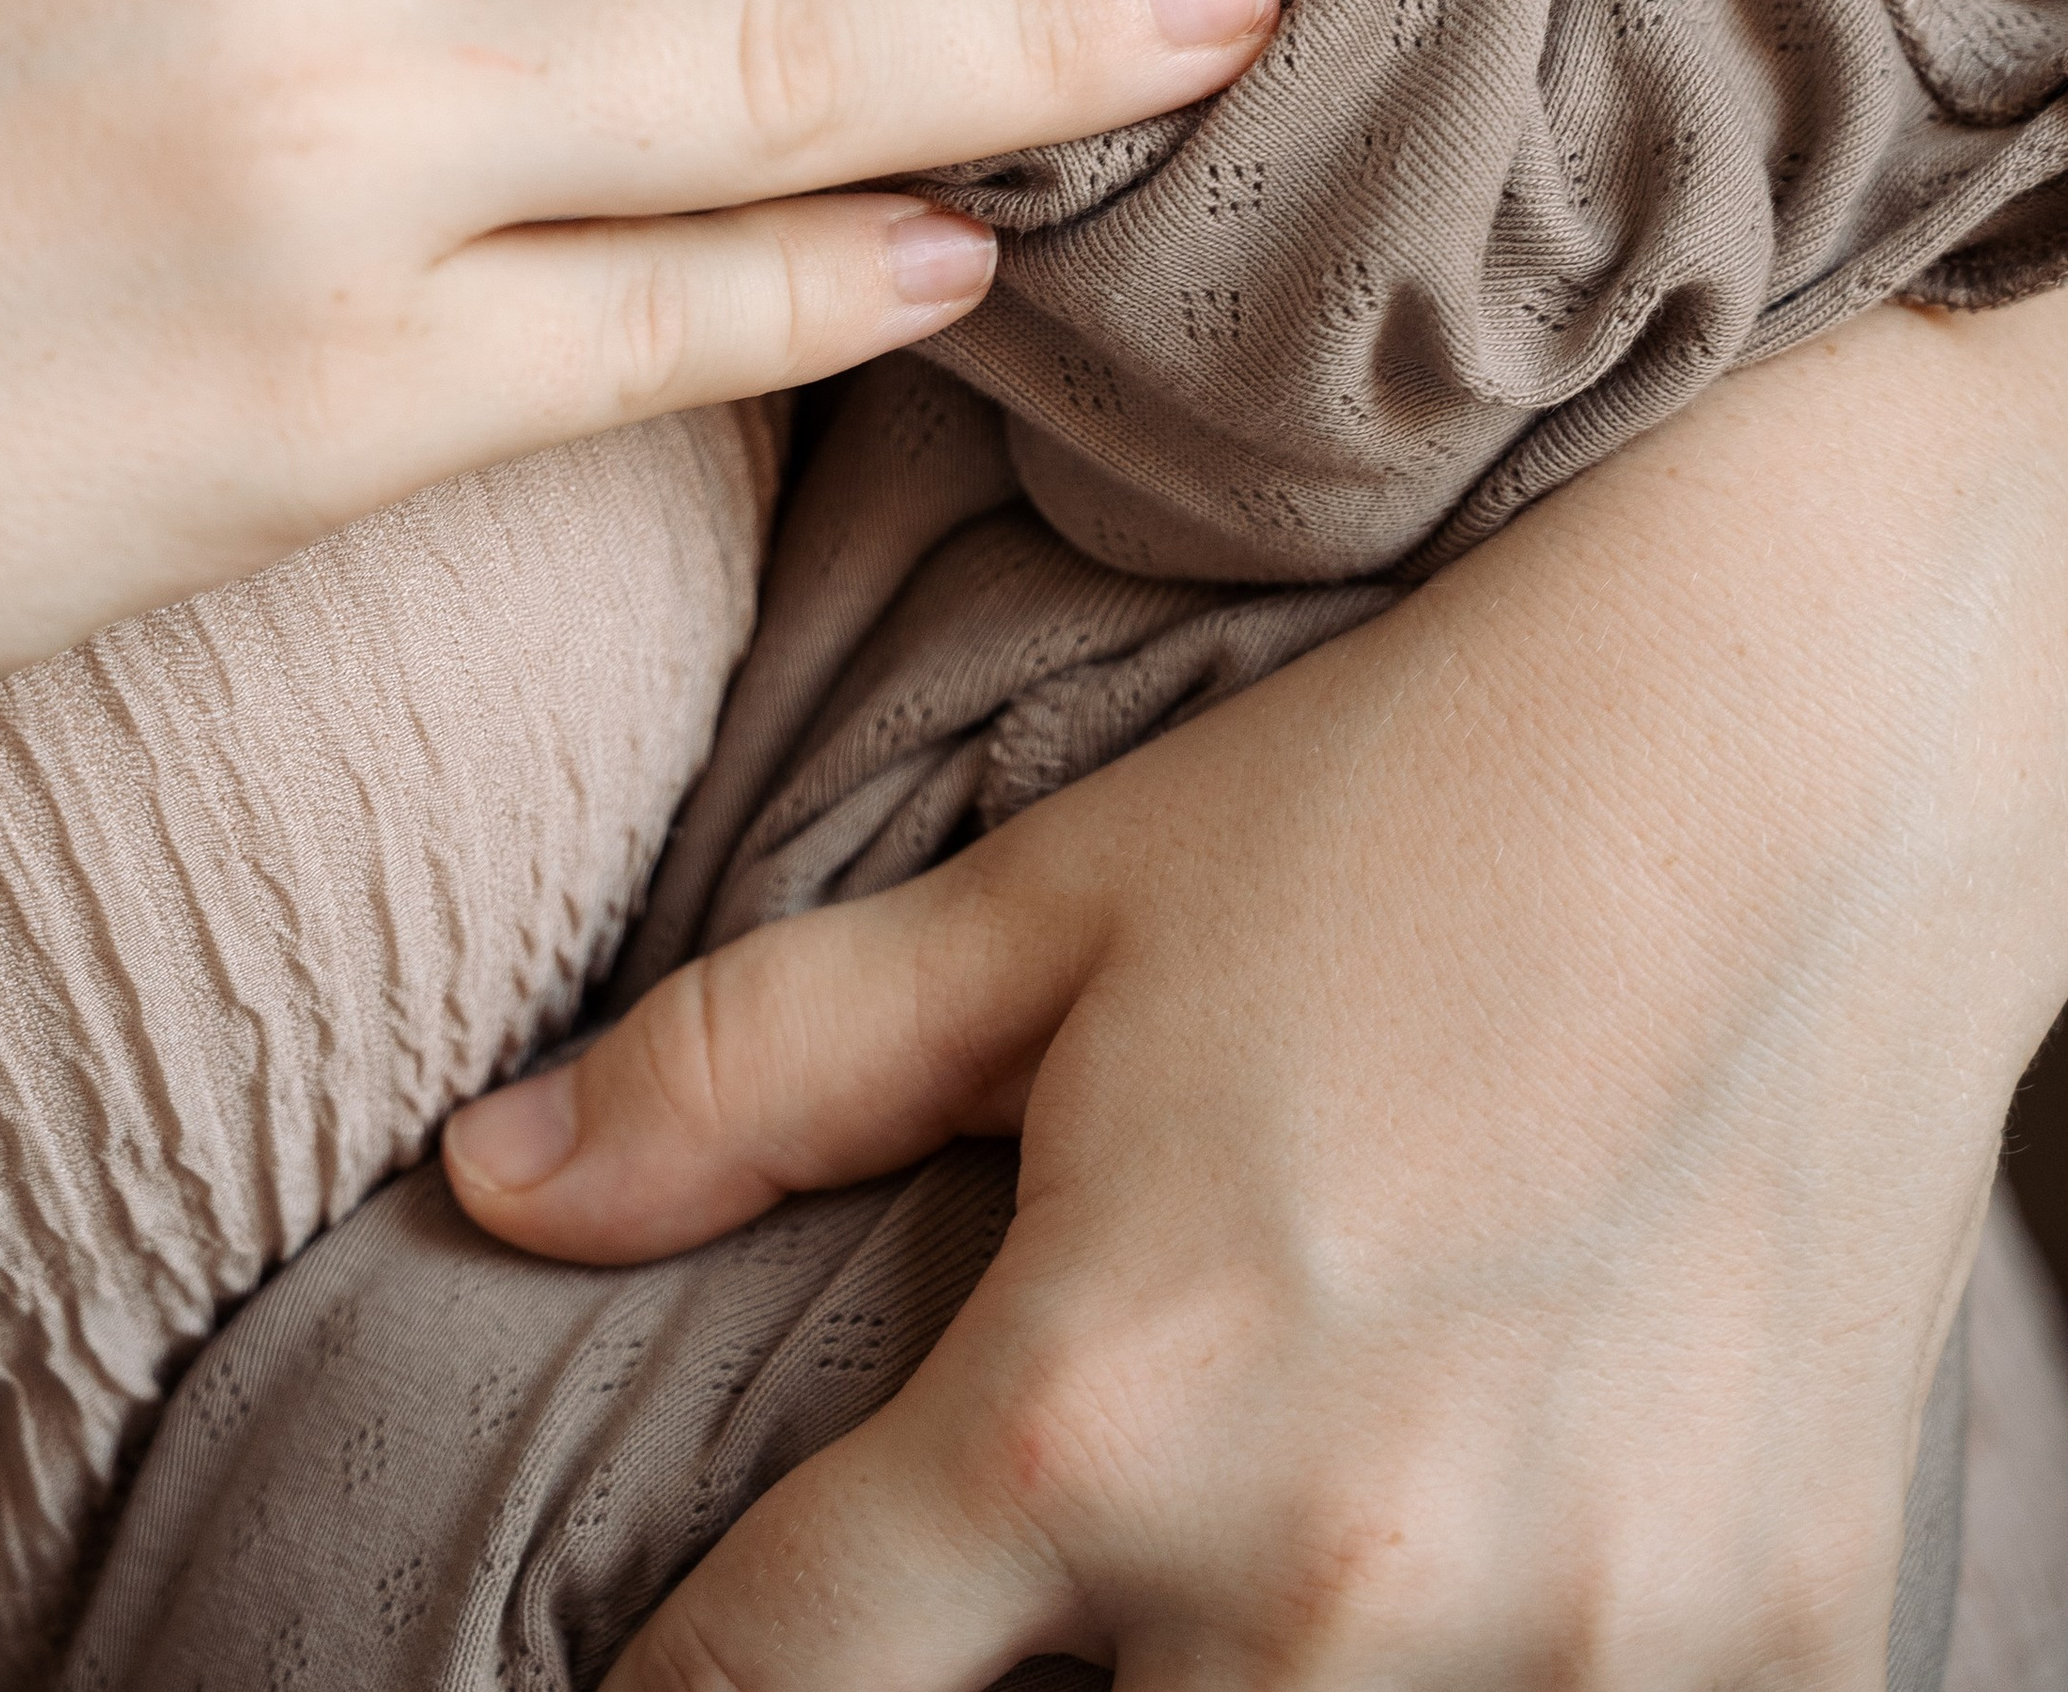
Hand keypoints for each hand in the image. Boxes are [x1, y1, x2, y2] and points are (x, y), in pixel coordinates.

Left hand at [448, 300, 2067, 1685]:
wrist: (1829, 722)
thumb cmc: (1410, 789)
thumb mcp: (1054, 899)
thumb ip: (751, 1071)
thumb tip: (488, 1182)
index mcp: (1102, 1406)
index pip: (770, 1684)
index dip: (682, 1683)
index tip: (688, 1650)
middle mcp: (1328, 1592)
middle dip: (974, 1688)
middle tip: (990, 1562)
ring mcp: (1580, 1656)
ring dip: (1214, 1691)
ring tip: (1224, 1535)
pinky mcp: (1783, 1650)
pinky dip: (1477, 1680)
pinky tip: (1465, 1538)